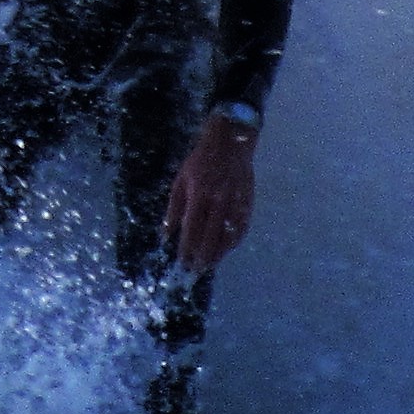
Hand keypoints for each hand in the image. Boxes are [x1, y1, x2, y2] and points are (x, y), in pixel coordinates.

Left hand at [165, 112, 257, 271]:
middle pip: (211, 237)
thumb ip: (174, 209)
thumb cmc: (200, 161)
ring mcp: (235, 202)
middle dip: (203, 257)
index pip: (191, 229)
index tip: (182, 262)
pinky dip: (235, 241)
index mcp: (199, 194)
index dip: (186, 248)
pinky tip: (228, 249)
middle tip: (196, 270)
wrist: (231, 143)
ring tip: (210, 264)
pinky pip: (242, 227)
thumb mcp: (180, 180)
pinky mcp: (248, 202)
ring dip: (219, 253)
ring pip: (228, 235)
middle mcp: (218, 201)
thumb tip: (166, 234)